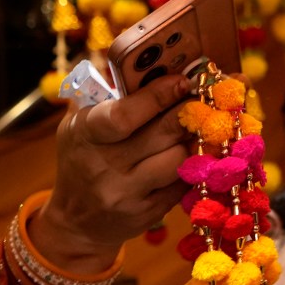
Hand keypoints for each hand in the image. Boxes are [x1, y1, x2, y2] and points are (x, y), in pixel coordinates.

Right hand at [34, 70, 193, 274]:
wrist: (76, 222)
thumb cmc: (81, 159)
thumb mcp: (79, 125)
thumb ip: (106, 95)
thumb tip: (144, 61)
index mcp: (84, 133)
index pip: (125, 114)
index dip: (158, 95)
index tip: (182, 81)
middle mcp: (104, 166)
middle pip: (163, 133)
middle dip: (190, 111)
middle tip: (208, 97)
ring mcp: (126, 194)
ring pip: (179, 159)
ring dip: (193, 141)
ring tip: (198, 129)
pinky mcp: (147, 214)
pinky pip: (182, 184)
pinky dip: (192, 166)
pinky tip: (194, 155)